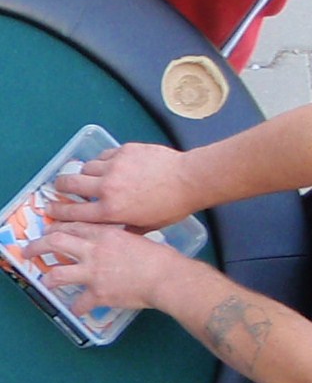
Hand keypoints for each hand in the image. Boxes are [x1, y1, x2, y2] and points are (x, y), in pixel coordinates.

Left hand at [23, 222, 185, 315]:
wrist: (167, 278)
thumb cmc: (161, 258)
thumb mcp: (139, 238)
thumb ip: (122, 239)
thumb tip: (119, 244)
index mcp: (106, 235)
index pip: (74, 227)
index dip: (59, 228)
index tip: (52, 231)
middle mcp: (94, 251)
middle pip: (55, 243)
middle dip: (38, 246)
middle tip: (30, 251)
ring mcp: (93, 273)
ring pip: (57, 273)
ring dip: (48, 278)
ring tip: (46, 281)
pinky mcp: (98, 294)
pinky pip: (79, 303)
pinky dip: (77, 307)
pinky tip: (78, 309)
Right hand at [47, 143, 196, 231]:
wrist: (190, 180)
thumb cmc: (172, 207)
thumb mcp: (148, 226)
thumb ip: (126, 228)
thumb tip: (114, 232)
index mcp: (111, 211)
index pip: (73, 213)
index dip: (58, 212)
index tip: (50, 211)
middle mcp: (107, 188)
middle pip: (69, 184)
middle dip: (60, 186)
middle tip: (60, 187)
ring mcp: (114, 166)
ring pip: (86, 167)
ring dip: (86, 173)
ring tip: (93, 176)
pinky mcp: (124, 150)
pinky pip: (104, 155)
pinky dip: (104, 161)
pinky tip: (112, 165)